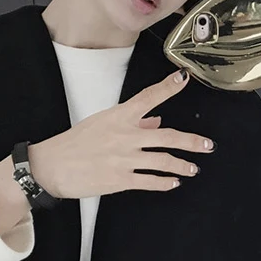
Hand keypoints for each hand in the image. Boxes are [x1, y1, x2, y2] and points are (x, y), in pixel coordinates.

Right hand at [28, 69, 215, 198]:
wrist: (52, 166)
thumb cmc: (75, 143)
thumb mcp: (102, 124)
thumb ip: (132, 123)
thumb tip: (156, 122)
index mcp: (119, 117)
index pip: (148, 97)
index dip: (168, 87)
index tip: (183, 78)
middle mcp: (125, 135)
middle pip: (167, 136)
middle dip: (191, 141)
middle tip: (208, 145)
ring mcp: (124, 158)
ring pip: (162, 161)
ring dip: (182, 165)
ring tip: (193, 168)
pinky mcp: (120, 179)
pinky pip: (149, 181)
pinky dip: (165, 182)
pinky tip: (174, 182)